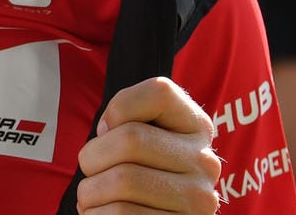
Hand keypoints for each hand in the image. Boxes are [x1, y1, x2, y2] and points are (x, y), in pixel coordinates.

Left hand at [75, 77, 220, 214]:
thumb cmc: (136, 174)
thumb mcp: (139, 137)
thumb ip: (127, 119)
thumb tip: (108, 130)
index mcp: (196, 127)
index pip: (159, 92)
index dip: (118, 108)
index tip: (108, 130)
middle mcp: (205, 162)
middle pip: (131, 139)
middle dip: (91, 156)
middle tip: (90, 169)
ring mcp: (199, 199)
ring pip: (122, 181)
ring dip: (90, 191)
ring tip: (93, 196)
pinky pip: (122, 214)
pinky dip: (96, 214)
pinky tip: (102, 214)